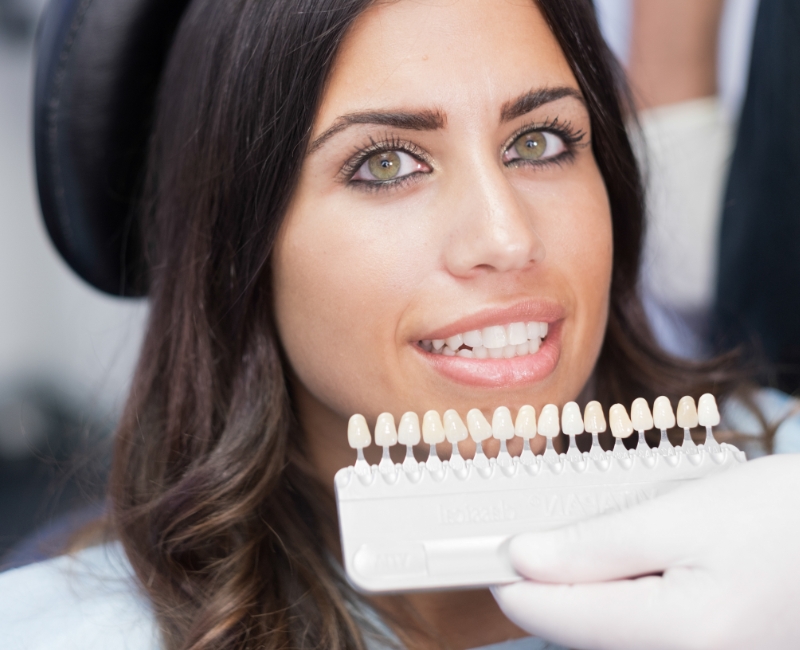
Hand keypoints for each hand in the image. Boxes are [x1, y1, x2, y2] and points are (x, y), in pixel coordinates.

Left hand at [493, 454, 799, 649]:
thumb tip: (523, 559)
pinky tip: (639, 559)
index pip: (552, 617)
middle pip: (578, 628)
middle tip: (549, 523)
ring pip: (606, 631)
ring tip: (614, 535)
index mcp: (677, 635)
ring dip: (590, 586)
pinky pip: (639, 632)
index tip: (483, 544)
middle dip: (554, 577)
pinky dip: (623, 596)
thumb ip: (595, 546)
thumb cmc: (782, 518)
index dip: (509, 577)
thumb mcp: (680, 516)